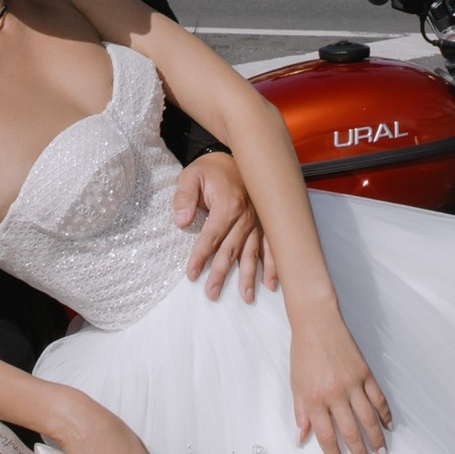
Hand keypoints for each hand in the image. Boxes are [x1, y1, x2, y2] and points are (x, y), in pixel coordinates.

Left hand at [172, 151, 272, 302]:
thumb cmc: (210, 169)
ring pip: (252, 252)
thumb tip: (181, 221)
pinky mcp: (266, 222)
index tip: (191, 274)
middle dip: (221, 273)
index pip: (211, 236)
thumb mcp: (191, 176)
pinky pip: (271, 246)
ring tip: (246, 297)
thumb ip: (184, 197)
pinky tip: (272, 283)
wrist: (237, 156)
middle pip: (231, 249)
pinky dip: (273, 265)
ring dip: (249, 276)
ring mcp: (258, 220)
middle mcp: (246, 215)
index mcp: (227, 204)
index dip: (200, 256)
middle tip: (212, 293)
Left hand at [287, 310, 392, 453]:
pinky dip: (385, 414)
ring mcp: (352, 384)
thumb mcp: (296, 384)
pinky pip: (378, 398)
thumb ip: (301, 412)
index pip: (326, 436)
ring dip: (377, 440)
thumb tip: (302, 437)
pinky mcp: (365, 373)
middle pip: (351, 432)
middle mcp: (334, 394)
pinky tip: (389, 426)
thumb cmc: (303, 353)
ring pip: (368, 419)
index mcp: (314, 399)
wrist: (317, 322)